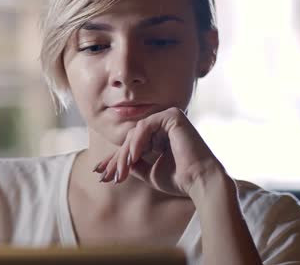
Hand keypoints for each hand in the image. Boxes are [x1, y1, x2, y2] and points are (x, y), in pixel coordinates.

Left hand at [94, 107, 225, 196]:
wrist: (200, 182)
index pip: (132, 144)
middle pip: (131, 138)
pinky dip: (137, 142)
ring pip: (135, 133)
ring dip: (125, 154)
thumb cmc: (178, 179)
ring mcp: (168, 118)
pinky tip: (133, 157)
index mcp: (159, 137)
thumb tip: (113, 163)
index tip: (99, 172)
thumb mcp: (148, 172)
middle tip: (106, 176)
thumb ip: (133, 164)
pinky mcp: (172, 116)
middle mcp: (163, 125)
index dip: (115, 158)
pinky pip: (145, 126)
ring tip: (122, 171)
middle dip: (117, 159)